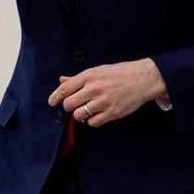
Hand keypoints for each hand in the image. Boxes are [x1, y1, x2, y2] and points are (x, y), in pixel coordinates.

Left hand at [48, 59, 168, 127]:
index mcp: (89, 76)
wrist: (142, 79)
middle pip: (69, 104)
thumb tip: (62, 80)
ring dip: (80, 114)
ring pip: (79, 115)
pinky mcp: (112, 113)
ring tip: (87, 109)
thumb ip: (78, 78)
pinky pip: (93, 123)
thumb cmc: (119, 73)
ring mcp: (103, 101)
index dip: (55, 96)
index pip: (65, 88)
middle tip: (75, 105)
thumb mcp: (97, 71)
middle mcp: (94, 88)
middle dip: (69, 106)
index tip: (51, 102)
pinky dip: (92, 121)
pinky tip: (97, 114)